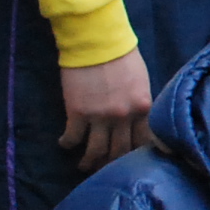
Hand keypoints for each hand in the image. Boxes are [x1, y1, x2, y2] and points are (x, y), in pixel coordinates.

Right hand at [59, 51, 153, 171]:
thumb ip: (140, 104)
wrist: (97, 40)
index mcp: (143, 108)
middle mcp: (124, 117)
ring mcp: (100, 116)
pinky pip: (73, 137)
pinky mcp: (77, 112)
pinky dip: (68, 144)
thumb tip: (136, 121)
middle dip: (112, 164)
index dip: (136, 155)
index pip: (144, 141)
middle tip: (104, 169)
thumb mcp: (141, 82)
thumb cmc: (122, 55)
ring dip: (89, 162)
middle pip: (120, 151)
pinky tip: (65, 144)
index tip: (129, 162)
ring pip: (96, 151)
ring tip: (83, 166)